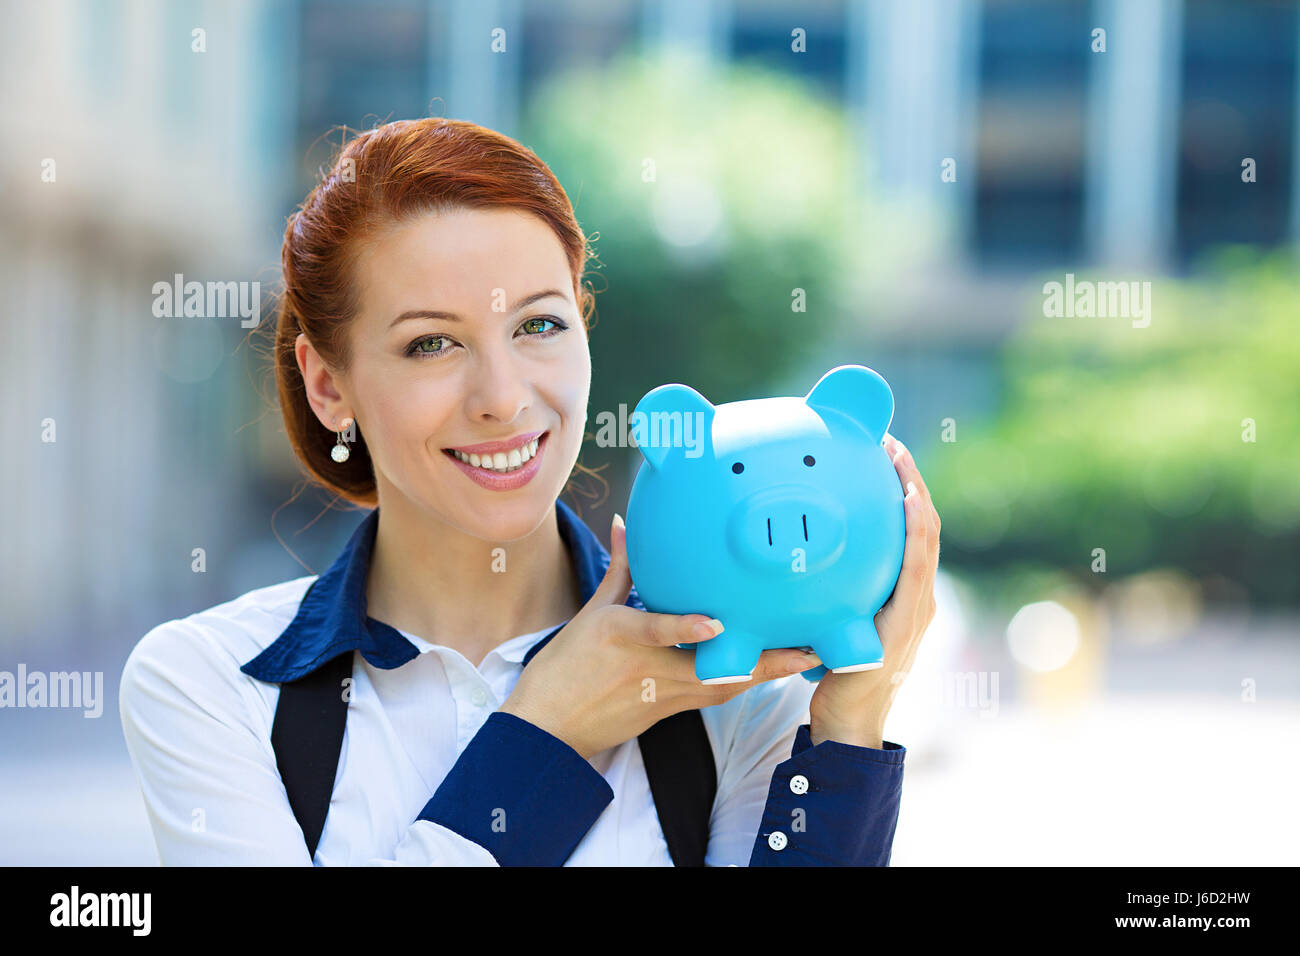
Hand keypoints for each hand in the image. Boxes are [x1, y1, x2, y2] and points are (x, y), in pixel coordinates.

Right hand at [499, 513, 820, 760]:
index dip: (685, 630)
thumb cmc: (564, 667)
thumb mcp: (591, 612)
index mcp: (621, 636)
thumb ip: (620, 569)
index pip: (655, 631)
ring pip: (722, 688)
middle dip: (762, 662)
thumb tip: (625, 523)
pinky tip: (773, 670)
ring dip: (764, 674)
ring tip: (807, 658)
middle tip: (808, 649)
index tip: (715, 624)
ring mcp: (662, 696)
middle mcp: (648, 670)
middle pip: (713, 671)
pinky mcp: (667, 712)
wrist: (548, 727)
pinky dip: (741, 680)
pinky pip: (712, 695)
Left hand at [806, 434, 941, 747]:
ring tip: (900, 458)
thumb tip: (783, 547)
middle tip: (888, 440)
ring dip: (916, 493)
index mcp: (899, 591)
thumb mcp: (826, 618)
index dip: (898, 487)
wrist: (844, 724)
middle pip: (920, 523)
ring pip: (925, 538)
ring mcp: (916, 610)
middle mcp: (915, 595)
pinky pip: (915, 571)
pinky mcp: (907, 625)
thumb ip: (821, 587)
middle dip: (908, 478)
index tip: (880, 450)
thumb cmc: (828, 672)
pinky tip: (907, 505)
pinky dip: (917, 533)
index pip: (904, 528)